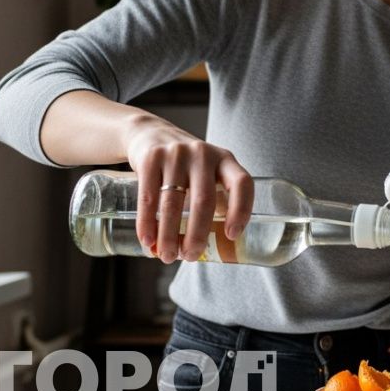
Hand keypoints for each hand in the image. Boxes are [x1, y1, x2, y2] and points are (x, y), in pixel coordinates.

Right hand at [124, 115, 252, 263]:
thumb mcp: (207, 171)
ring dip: (169, 235)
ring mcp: (176, 154)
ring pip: (173, 203)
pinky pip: (149, 197)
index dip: (240, 210)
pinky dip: (147, 224)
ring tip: (167, 256)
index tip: (231, 235)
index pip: (242, 184)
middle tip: (190, 256)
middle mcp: (203, 154)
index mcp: (225, 160)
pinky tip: (148, 241)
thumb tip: (210, 249)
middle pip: (204, 201)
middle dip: (197, 235)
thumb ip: (213, 199)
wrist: (150, 134)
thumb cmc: (186, 164)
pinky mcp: (151, 158)